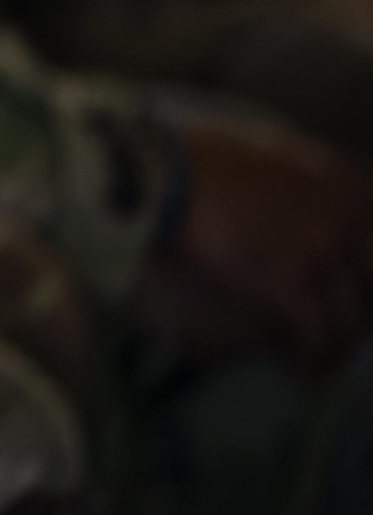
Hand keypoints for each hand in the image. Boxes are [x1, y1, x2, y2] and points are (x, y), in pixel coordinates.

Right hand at [166, 115, 372, 362]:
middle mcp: (344, 215)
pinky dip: (311, 358)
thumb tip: (321, 187)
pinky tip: (299, 367)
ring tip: (318, 360)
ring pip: (350, 318)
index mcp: (346, 182)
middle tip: (339, 334)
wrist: (161, 171)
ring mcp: (317, 246)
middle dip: (359, 319)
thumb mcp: (273, 147)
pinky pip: (316, 334)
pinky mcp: (282, 277)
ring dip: (336, 346)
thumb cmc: (204, 157)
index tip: (355, 299)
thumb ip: (310, 169)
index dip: (366, 283)